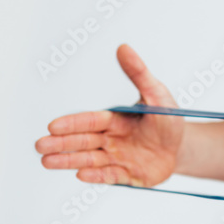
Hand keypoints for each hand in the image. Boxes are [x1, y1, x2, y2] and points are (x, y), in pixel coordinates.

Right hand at [34, 44, 183, 186]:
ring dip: (69, 161)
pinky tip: (81, 175)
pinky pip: (110, 176)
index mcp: (114, 120)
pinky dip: (96, 176)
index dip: (72, 123)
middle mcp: (111, 140)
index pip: (89, 121)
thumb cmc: (168, 118)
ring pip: (89, 160)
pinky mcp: (128, 176)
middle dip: (61, 144)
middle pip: (83, 141)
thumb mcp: (157, 93)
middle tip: (39, 146)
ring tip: (46, 162)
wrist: (184, 146)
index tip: (52, 125)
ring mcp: (117, 158)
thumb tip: (123, 48)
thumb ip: (139, 73)